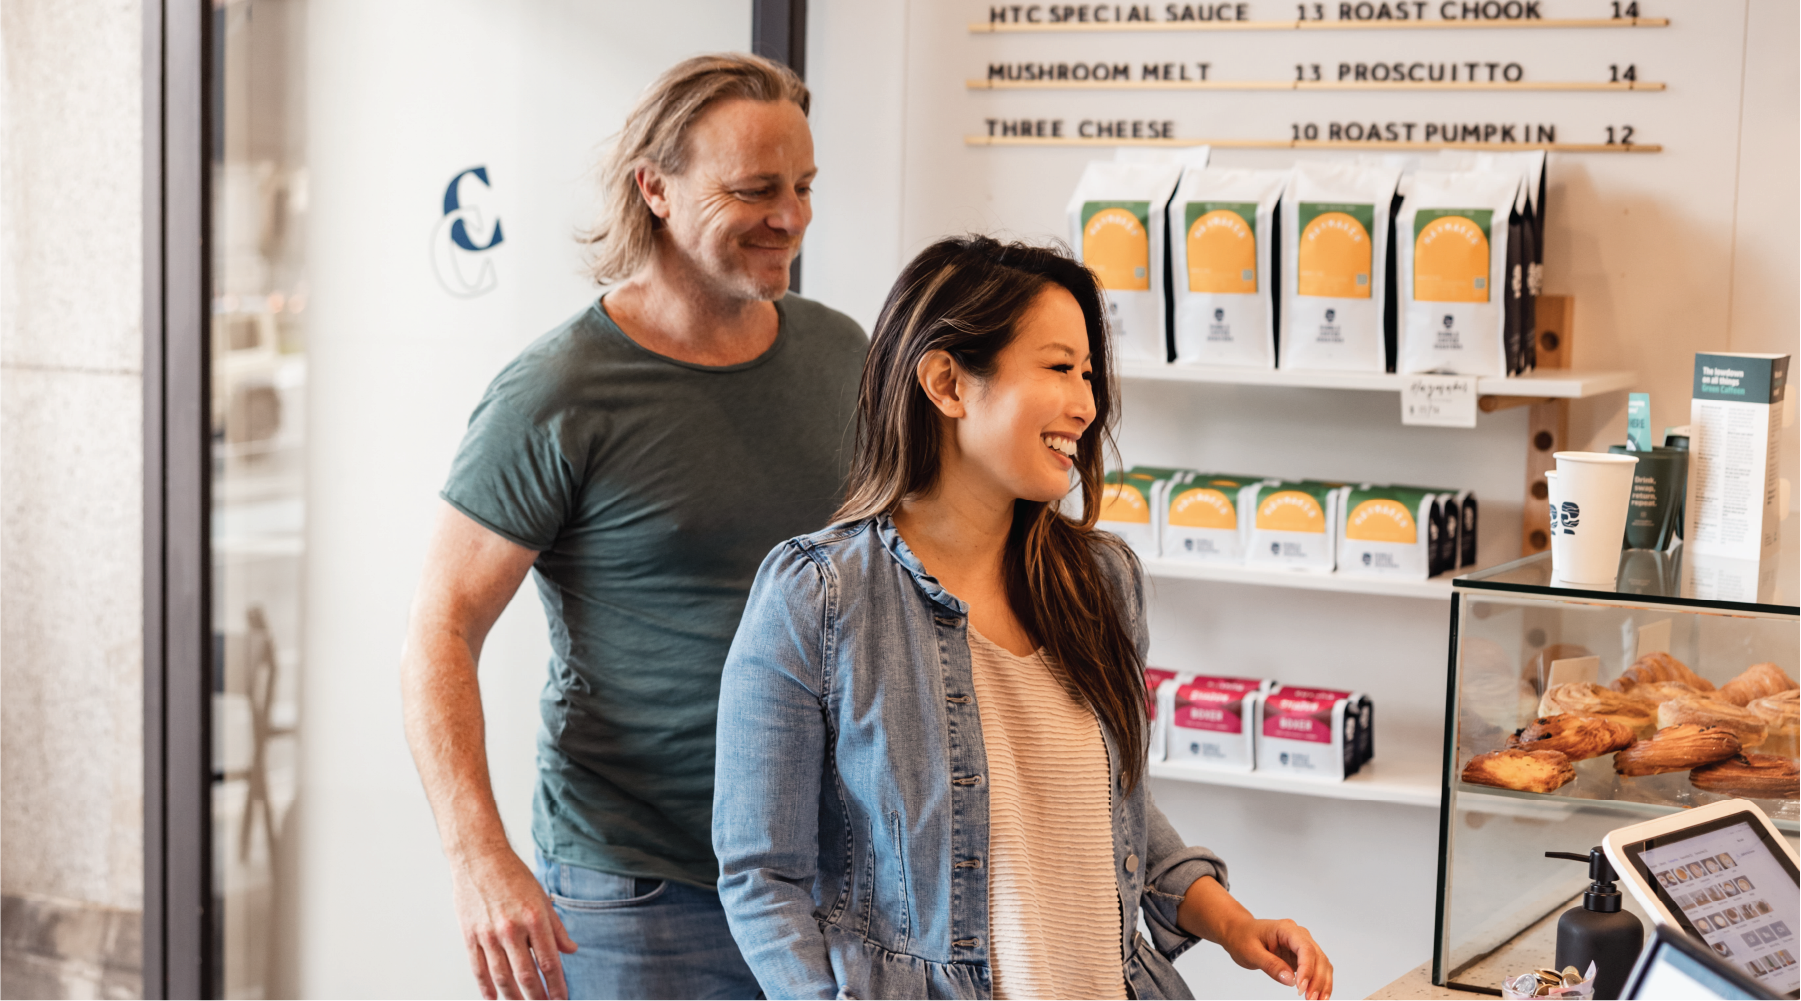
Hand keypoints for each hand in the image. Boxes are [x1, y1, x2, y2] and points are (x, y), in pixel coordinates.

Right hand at [452, 846, 577, 1000]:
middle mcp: (512, 929)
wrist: (479, 858)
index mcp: (534, 919)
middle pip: (527, 975)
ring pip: (502, 977)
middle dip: (537, 998)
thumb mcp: (542, 898)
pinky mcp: (470, 935)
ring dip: (513, 998)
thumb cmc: (513, 875)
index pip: (549, 962)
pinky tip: (493, 999)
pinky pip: (479, 969)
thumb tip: (570, 950)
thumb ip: (556, 927)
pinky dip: (486, 988)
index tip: (562, 999)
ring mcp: (489, 934)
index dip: (557, 986)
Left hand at [1218, 917, 1332, 1000]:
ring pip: (1322, 964)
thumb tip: (1290, 980)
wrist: (1239, 932)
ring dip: (1323, 983)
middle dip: (1317, 980)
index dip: (1307, 968)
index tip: (1301, 987)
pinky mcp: (1302, 956)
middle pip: (1318, 956)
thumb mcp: (1250, 952)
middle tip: (1310, 999)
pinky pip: (1317, 969)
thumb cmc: (1242, 938)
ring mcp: (1302, 945)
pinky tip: (1319, 996)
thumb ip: (1270, 965)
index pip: (1305, 948)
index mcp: (1286, 929)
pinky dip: (1320, 982)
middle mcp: (1299, 935)